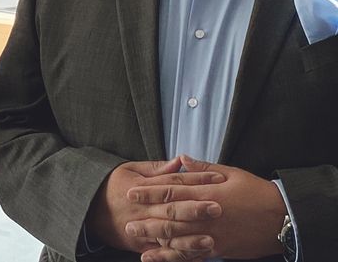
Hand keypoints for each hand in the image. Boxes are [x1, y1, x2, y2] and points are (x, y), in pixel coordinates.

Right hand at [86, 158, 223, 255]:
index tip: (219, 179)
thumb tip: (180, 161)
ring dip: (189, 238)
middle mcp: (143, 208)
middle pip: (172, 208)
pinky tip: (195, 256)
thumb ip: (157, 168)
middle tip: (218, 208)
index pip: (174, 182)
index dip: (196, 180)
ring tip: (211, 239)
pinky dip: (178, 255)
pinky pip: (161, 252)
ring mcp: (142, 228)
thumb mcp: (130, 170)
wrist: (88, 207)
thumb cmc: (112, 185)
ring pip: (168, 234)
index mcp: (143, 187)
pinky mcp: (140, 245)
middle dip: (195, 209)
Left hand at [126, 155, 285, 260]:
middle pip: (170, 217)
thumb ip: (203, 168)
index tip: (131, 191)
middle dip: (147, 218)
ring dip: (155, 238)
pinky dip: (173, 257)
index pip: (172, 191)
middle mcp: (206, 215)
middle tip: (127, 219)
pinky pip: (192, 255)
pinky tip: (158, 258)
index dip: (150, 191)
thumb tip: (181, 158)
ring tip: (136, 237)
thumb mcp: (231, 173)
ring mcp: (212, 235)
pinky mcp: (218, 249)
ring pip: (178, 238)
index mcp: (207, 193)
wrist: (283, 219)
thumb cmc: (256, 192)